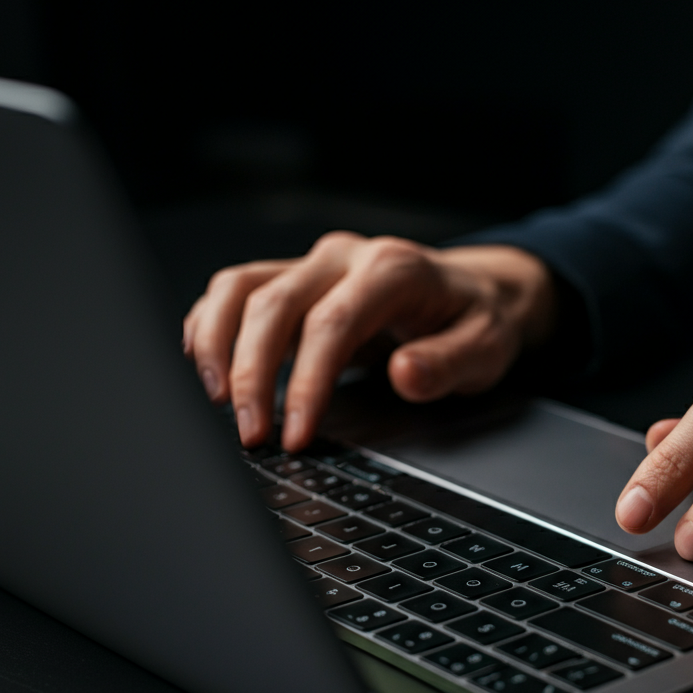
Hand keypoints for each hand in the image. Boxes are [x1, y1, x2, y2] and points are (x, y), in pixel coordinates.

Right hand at [183, 232, 555, 451]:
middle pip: (273, 304)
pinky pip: (235, 290)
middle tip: (250, 434)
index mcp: (392, 269)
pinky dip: (211, 325)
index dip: (306, 382)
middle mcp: (343, 258)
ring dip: (216, 344)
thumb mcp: (486, 347)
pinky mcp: (293, 279)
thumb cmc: (474, 320)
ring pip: (240, 288)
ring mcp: (313, 264)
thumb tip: (407, 374)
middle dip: (252, 375)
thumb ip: (450, 362)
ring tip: (217, 403)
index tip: (295, 433)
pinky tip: (206, 366)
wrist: (471, 292)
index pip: (331, 323)